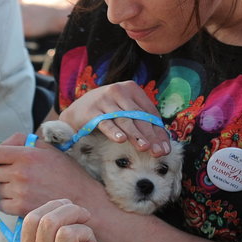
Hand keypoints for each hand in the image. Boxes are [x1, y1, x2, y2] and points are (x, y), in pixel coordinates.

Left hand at [0, 133, 106, 215]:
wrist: (82, 198)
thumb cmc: (65, 172)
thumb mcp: (48, 149)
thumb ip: (23, 142)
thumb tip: (2, 145)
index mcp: (27, 154)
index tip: (1, 161)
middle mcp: (21, 172)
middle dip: (4, 173)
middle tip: (21, 175)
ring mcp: (20, 191)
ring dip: (8, 189)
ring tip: (28, 188)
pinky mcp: (21, 208)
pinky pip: (2, 205)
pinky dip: (10, 203)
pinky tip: (26, 199)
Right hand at [20, 199, 103, 241]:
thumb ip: (49, 231)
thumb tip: (61, 203)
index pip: (31, 220)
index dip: (51, 205)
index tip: (66, 204)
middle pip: (48, 222)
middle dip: (71, 209)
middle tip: (85, 215)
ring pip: (67, 233)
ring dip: (84, 229)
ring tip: (88, 238)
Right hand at [57, 81, 171, 156]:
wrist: (76, 111)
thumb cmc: (107, 113)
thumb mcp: (125, 112)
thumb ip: (141, 122)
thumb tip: (162, 144)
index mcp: (131, 89)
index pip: (150, 112)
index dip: (159, 131)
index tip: (165, 149)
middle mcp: (118, 91)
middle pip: (139, 116)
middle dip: (150, 136)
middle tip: (157, 152)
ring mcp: (104, 99)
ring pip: (124, 120)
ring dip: (136, 135)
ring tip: (144, 147)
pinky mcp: (91, 110)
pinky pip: (105, 123)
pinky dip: (114, 131)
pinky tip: (121, 140)